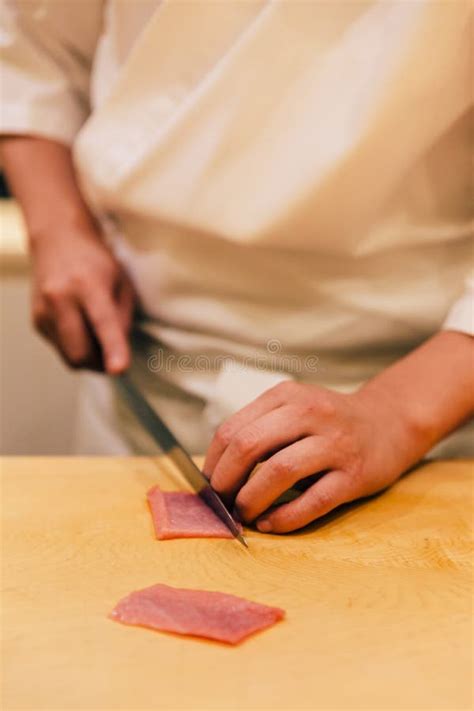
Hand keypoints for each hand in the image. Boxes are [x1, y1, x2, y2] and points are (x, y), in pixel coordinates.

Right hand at [30, 222, 134, 372]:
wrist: (58, 239)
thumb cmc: (96, 262)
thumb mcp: (122, 283)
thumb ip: (123, 318)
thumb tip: (118, 353)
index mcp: (88, 284)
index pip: (102, 322)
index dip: (113, 348)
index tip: (119, 369)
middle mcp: (60, 297)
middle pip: (80, 352)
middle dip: (100, 364)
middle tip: (114, 357)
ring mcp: (43, 311)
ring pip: (69, 357)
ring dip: (88, 357)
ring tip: (97, 334)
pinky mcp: (36, 321)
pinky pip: (61, 348)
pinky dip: (75, 346)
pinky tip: (79, 324)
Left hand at [204, 380, 426, 532]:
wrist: (388, 423)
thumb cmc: (328, 423)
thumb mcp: (293, 409)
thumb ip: (259, 429)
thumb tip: (216, 472)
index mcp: (287, 396)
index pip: (232, 429)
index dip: (213, 462)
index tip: (208, 484)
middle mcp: (310, 413)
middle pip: (250, 446)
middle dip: (226, 480)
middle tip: (221, 502)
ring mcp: (334, 443)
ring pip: (280, 471)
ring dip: (251, 499)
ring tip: (243, 514)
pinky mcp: (354, 475)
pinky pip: (313, 501)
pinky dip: (284, 518)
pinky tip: (270, 524)